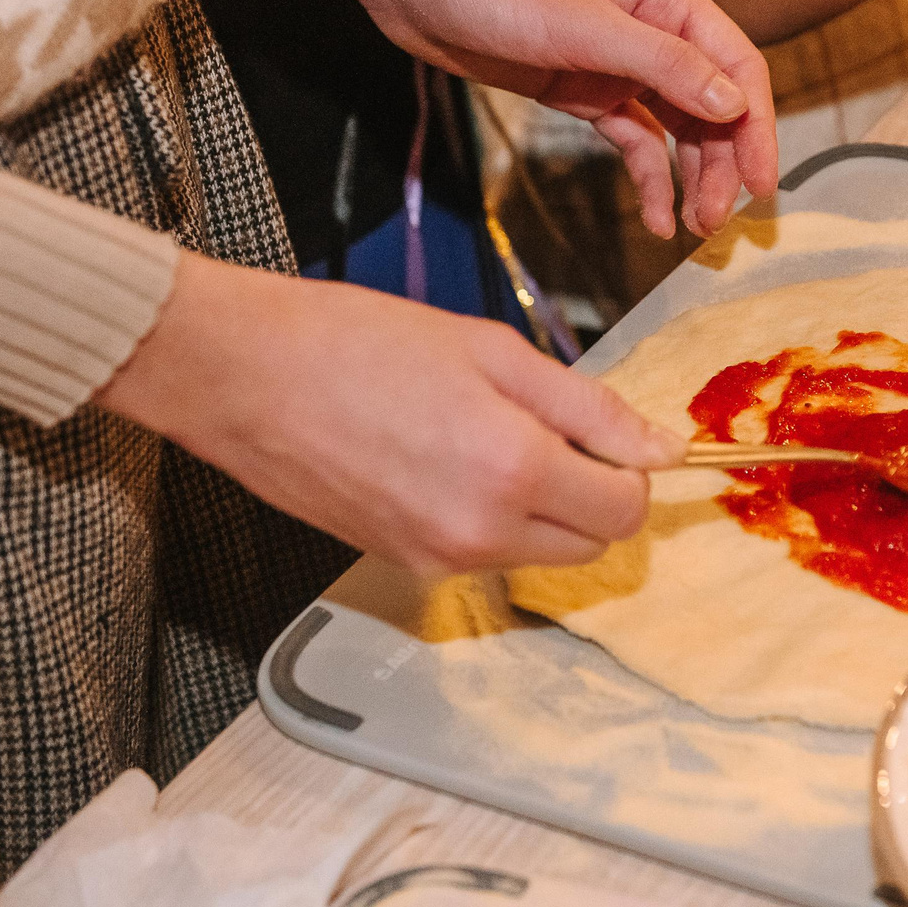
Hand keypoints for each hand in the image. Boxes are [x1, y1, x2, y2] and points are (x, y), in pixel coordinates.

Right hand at [96, 257, 684, 572]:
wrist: (246, 376)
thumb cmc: (359, 342)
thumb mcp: (491, 350)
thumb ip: (586, 406)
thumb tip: (662, 449)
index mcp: (514, 471)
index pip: (624, 508)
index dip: (627, 466)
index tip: (598, 428)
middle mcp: (482, 532)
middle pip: (590, 543)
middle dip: (589, 491)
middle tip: (541, 424)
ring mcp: (437, 558)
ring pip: (538, 552)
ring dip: (539, 506)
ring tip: (481, 433)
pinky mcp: (401, 564)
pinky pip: (480, 552)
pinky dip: (488, 516)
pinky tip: (440, 456)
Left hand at [312, 0, 778, 236]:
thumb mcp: (585, 28)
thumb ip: (664, 65)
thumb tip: (733, 105)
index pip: (737, 65)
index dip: (757, 126)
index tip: (762, 185)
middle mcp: (656, 27)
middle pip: (715, 103)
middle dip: (724, 163)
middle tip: (717, 223)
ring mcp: (621, 61)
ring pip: (679, 126)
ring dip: (692, 175)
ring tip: (691, 228)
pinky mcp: (587, 89)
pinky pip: (635, 137)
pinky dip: (649, 175)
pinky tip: (653, 216)